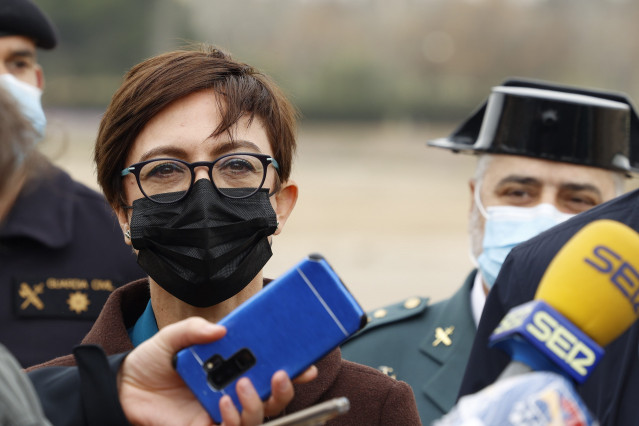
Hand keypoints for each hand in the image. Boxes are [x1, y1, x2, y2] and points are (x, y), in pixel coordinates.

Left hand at [118, 317, 316, 424]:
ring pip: (257, 418)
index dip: (292, 369)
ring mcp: (220, 411)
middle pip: (272, 398)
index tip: (307, 363)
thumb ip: (195, 330)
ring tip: (241, 385)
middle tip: (281, 374)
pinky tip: (223, 404)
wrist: (121, 387)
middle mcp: (231, 391)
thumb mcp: (171, 338)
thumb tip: (222, 331)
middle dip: (284, 389)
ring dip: (256, 403)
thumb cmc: (150, 362)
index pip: (268, 370)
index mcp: (231, 367)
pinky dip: (234, 418)